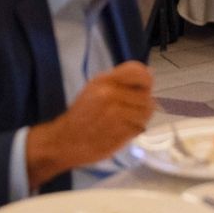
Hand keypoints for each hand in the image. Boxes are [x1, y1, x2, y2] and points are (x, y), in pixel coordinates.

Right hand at [25, 61, 153, 187]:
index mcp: (104, 80)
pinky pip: (138, 129)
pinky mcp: (118, 132)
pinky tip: (119, 132)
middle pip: (145, 97)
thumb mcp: (96, 89)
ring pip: (145, 114)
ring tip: (124, 123)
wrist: (65, 141)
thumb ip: (121, 82)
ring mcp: (115, 114)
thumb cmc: (82, 114)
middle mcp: (110, 94)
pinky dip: (133, 132)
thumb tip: (148, 73)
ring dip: (138, 121)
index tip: (142, 90)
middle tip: (129, 113)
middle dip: (142, 107)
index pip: (138, 71)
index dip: (146, 81)